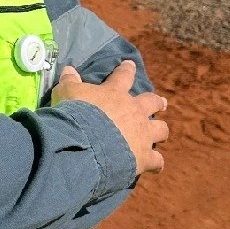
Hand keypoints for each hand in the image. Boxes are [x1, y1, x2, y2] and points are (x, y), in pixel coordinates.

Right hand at [52, 60, 168, 174]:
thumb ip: (70, 80)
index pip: (123, 76)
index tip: (130, 63)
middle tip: (162, 102)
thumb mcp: (66, 92)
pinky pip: (157, 160)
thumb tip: (69, 68)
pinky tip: (155, 165)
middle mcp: (134, 111)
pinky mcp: (145, 156)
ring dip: (160, 130)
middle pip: (152, 103)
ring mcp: (142, 134)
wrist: (86, 142)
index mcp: (115, 93)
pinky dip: (155, 162)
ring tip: (160, 131)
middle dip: (157, 102)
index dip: (127, 69)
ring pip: (161, 130)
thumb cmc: (76, 113)